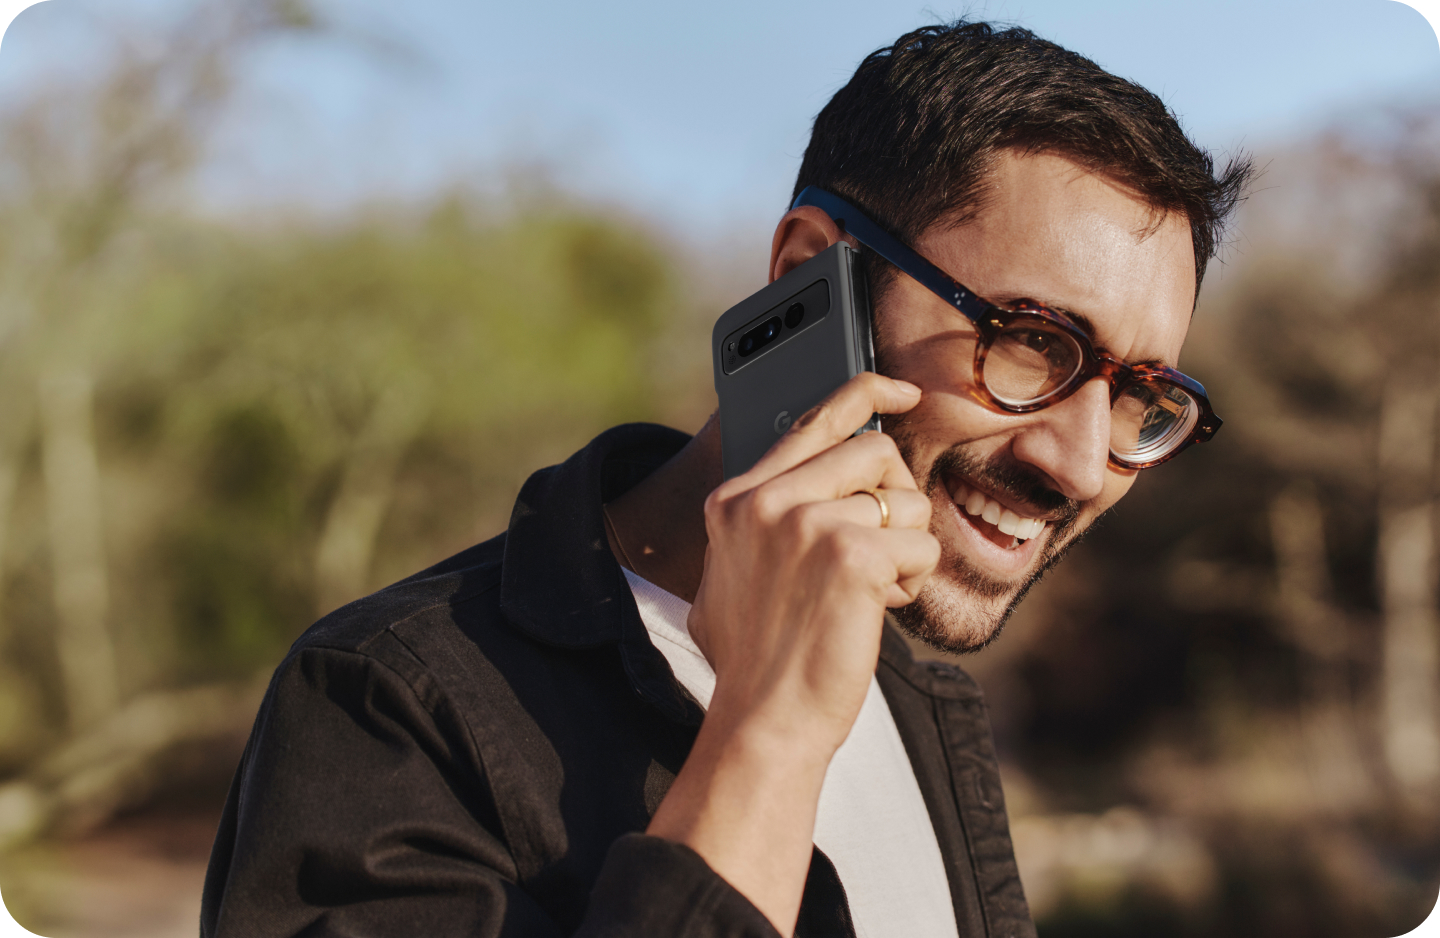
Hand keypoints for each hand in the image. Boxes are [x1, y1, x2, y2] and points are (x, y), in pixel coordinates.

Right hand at [647, 372, 938, 935]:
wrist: (764, 722)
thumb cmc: (755, 662)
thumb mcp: (730, 578)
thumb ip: (757, 527)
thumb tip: (800, 488)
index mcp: (736, 500)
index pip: (814, 419)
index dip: (868, 392)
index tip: (905, 391)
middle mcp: (766, 500)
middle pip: (874, 451)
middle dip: (897, 499)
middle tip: (883, 550)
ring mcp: (806, 522)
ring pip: (905, 499)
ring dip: (906, 546)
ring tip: (875, 592)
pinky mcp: (852, 555)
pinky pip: (919, 544)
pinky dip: (913, 582)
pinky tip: (881, 611)